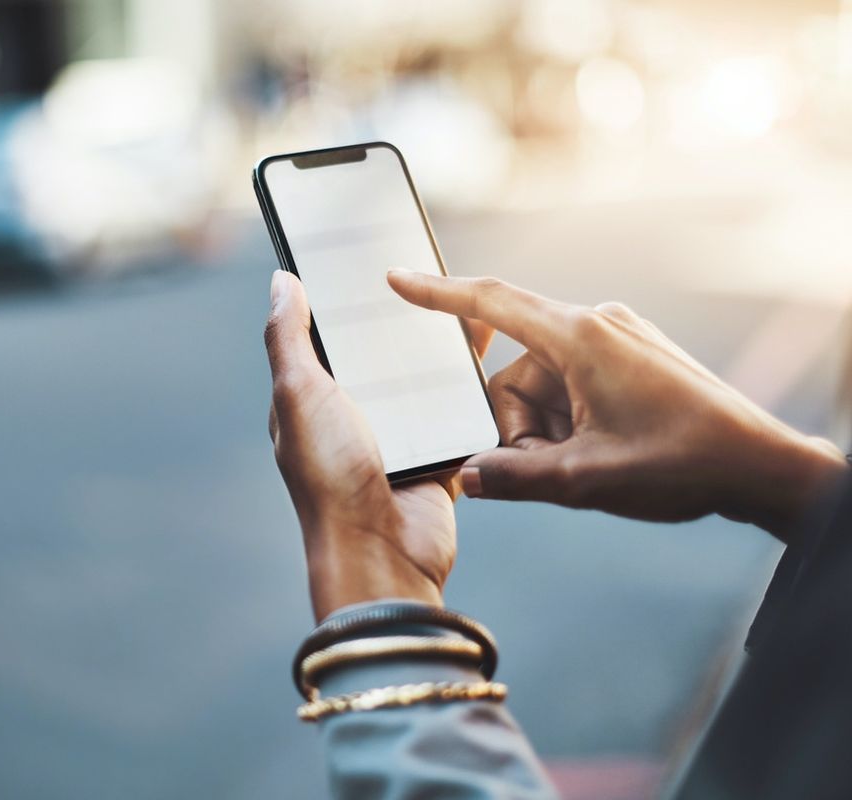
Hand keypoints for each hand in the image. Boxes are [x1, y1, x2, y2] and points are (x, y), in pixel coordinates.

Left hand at [265, 270, 490, 621]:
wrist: (381, 551)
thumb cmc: (329, 476)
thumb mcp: (299, 394)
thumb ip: (288, 338)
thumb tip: (282, 281)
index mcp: (311, 401)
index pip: (327, 338)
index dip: (345, 301)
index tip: (370, 258)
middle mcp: (351, 418)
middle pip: (382, 356)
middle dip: (403, 320)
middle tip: (432, 271)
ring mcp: (395, 439)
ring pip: (423, 382)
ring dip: (441, 351)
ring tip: (469, 303)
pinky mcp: (435, 458)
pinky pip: (457, 415)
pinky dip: (471, 391)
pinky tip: (489, 357)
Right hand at [388, 271, 848, 542]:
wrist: (762, 467)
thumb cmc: (684, 463)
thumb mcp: (585, 480)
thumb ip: (514, 478)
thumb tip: (467, 477)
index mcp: (580, 338)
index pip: (491, 303)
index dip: (437, 294)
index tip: (397, 279)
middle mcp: (596, 325)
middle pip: (514, 372)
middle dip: (518, 425)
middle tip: (552, 468)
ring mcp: (617, 338)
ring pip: (543, 384)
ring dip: (547, 429)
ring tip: (586, 465)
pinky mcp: (631, 355)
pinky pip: (572, 382)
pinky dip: (570, 420)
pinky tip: (601, 450)